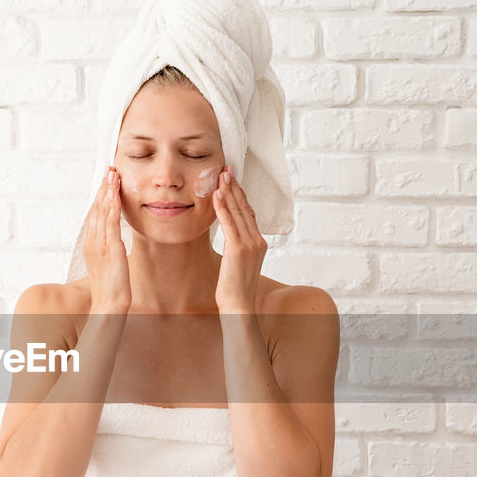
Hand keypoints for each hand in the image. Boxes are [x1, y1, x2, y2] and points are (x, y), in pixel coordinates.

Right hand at [82, 167, 130, 313]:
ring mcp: (100, 244)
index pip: (95, 215)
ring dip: (107, 191)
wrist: (109, 305)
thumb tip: (116, 242)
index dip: (100, 197)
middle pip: (96, 209)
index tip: (106, 181)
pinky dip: (111, 205)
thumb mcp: (109, 265)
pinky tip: (114, 193)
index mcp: (92, 245)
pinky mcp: (110, 248)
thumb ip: (110, 251)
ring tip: (112, 174)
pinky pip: (110, 222)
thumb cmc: (110, 289)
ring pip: (102, 212)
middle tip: (108, 169)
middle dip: (103, 188)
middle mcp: (93, 242)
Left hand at [212, 165, 265, 314]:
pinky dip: (223, 207)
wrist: (239, 306)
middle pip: (246, 208)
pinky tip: (217, 195)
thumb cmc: (235, 289)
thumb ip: (237, 248)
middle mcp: (258, 241)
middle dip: (235, 187)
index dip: (241, 195)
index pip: (250, 213)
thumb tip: (229, 239)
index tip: (233, 180)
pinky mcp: (238, 249)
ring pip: (238, 212)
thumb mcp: (238, 264)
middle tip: (227, 169)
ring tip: (221, 175)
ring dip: (229, 192)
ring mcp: (250, 244)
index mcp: (259, 243)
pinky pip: (229, 223)